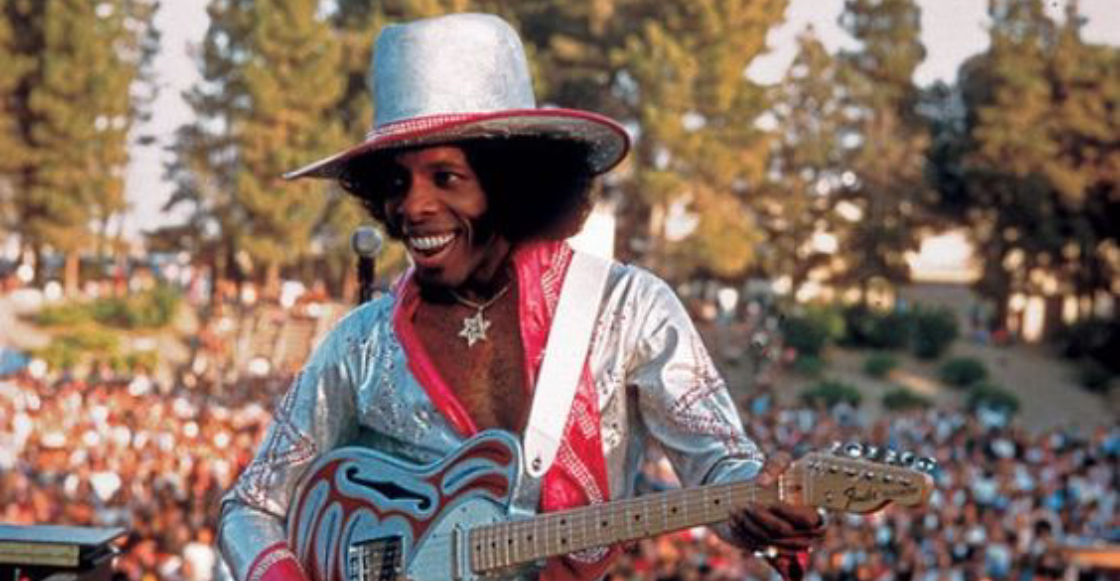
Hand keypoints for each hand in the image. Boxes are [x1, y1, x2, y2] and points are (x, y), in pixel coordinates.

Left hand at [728, 452, 826, 580]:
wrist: (764, 488)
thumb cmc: (778, 474)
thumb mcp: (779, 462)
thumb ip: (774, 465)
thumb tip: (761, 482)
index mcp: (815, 512)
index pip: (808, 520)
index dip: (790, 513)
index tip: (773, 503)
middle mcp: (804, 533)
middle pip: (785, 533)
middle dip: (765, 519)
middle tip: (748, 505)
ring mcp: (787, 544)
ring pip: (770, 542)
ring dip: (750, 526)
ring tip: (735, 510)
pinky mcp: (770, 549)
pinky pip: (758, 548)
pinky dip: (744, 535)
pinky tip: (732, 521)